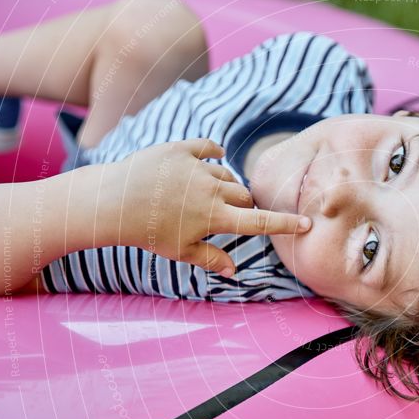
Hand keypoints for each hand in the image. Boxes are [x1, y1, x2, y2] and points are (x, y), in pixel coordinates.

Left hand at [105, 138, 310, 274]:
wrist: (111, 202)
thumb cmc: (145, 232)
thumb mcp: (179, 251)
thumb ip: (210, 259)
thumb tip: (234, 271)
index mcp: (215, 218)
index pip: (259, 222)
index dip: (285, 224)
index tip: (306, 223)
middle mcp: (211, 190)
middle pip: (244, 196)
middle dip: (243, 205)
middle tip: (229, 214)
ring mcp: (197, 167)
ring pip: (227, 175)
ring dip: (226, 185)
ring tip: (208, 195)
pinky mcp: (180, 150)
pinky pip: (208, 148)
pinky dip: (215, 154)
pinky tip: (215, 158)